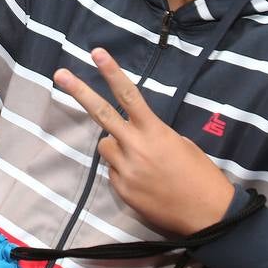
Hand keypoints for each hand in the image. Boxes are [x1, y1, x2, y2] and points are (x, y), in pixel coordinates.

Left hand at [54, 47, 234, 234]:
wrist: (208, 214)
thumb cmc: (200, 175)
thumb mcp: (180, 144)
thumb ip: (153, 134)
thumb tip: (134, 134)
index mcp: (154, 131)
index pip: (129, 95)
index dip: (112, 72)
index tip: (97, 53)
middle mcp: (135, 147)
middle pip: (102, 113)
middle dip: (79, 91)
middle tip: (59, 73)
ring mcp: (125, 170)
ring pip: (105, 146)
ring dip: (116, 147)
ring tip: (141, 161)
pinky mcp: (121, 190)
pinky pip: (113, 171)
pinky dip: (124, 171)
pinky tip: (145, 182)